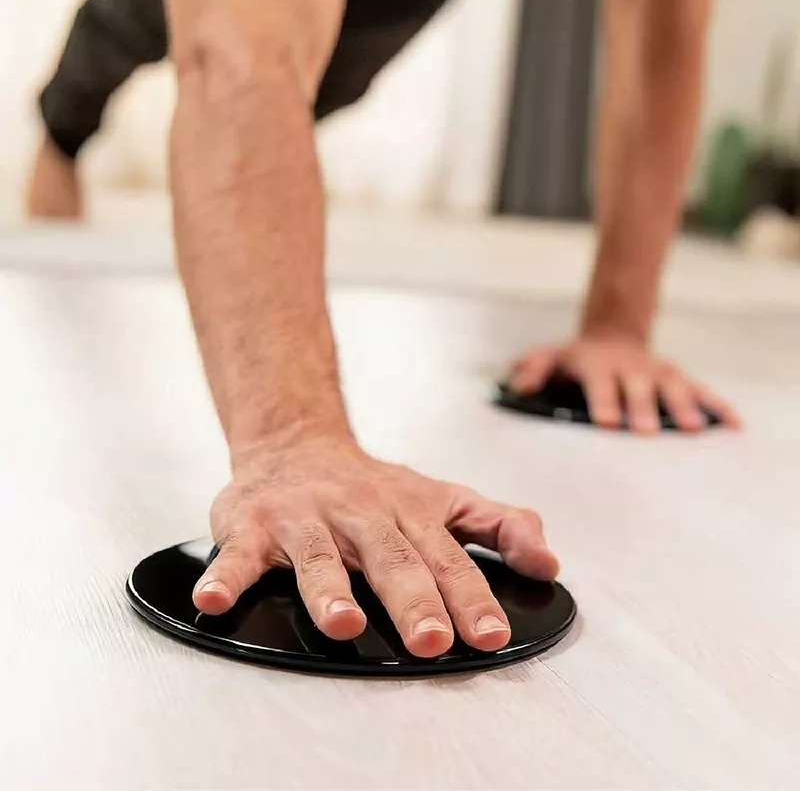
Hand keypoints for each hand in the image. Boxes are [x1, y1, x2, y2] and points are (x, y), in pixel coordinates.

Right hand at [193, 437, 558, 657]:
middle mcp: (361, 514)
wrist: (299, 441)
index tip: (487, 633)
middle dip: (412, 599)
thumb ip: (499, 526)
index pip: (446, 557)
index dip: (469, 596)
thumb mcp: (445, 498)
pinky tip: (216, 599)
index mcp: (409, 513)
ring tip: (342, 622)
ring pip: (319, 555)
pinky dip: (228, 574)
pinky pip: (240, 552)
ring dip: (329, 588)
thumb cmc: (374, 485)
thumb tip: (548, 563)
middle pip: (390, 558)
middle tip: (431, 639)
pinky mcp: (256, 523)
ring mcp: (306, 518)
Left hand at [510, 335, 739, 433]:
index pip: (599, 384)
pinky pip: (700, 390)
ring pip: (673, 387)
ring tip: (694, 429)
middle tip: (648, 432)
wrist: (610, 337)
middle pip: (638, 388)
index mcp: (596, 366)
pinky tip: (733, 425)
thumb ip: (531, 370)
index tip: (609, 423)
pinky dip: (718, 405)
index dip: (604, 402)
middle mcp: (630, 368)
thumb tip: (518, 385)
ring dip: (684, 406)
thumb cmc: (573, 360)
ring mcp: (657, 372)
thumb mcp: (547, 358)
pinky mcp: (677, 378)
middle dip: (643, 408)